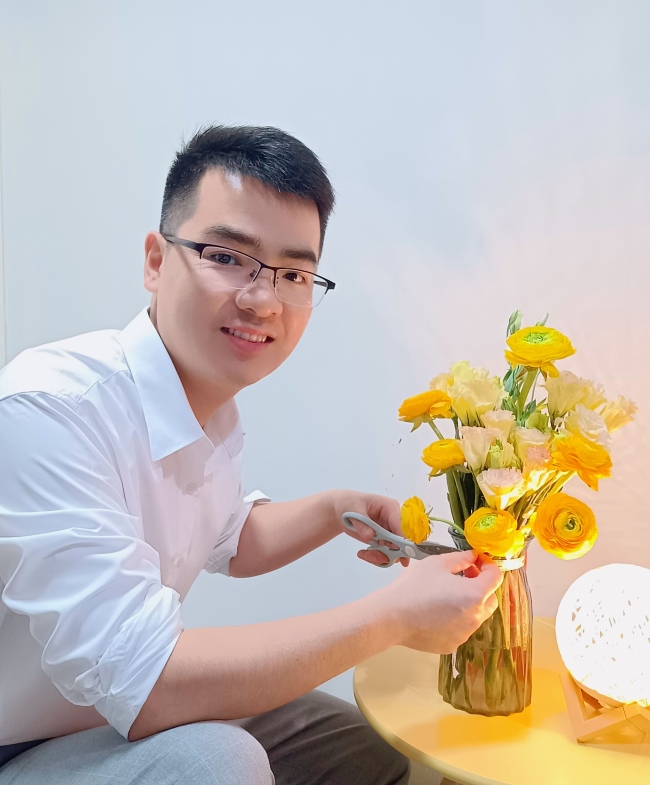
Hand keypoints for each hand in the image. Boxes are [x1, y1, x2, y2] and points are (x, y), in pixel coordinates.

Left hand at [329, 490, 409, 567]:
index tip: (400, 556)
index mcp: (391, 508)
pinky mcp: (383, 541)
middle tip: (371, 556)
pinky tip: (363, 553)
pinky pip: (385, 555)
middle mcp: (394, 521)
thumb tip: (370, 535)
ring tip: (364, 554)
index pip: (401, 526)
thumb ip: (362, 523)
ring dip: (380, 557)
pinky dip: (375, 558)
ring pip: (394, 552)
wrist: (342, 510)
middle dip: (389, 553)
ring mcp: (389, 533)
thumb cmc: (350, 504)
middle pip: (401, 542)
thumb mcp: (353, 510)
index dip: (402, 541)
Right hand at [375, 549, 503, 653]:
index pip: (496, 577)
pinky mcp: (452, 645)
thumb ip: (461, 558)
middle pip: (490, 599)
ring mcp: (465, 634)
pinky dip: (456, 619)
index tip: (476, 561)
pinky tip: (437, 611)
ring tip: (447, 593)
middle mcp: (475, 617)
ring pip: (476, 615)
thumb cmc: (414, 587)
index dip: (488, 565)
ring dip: (469, 602)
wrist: (392, 617)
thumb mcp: (438, 563)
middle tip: (464, 575)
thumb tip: (473, 557)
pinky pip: (462, 628)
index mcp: (475, 594)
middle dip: (482, 585)